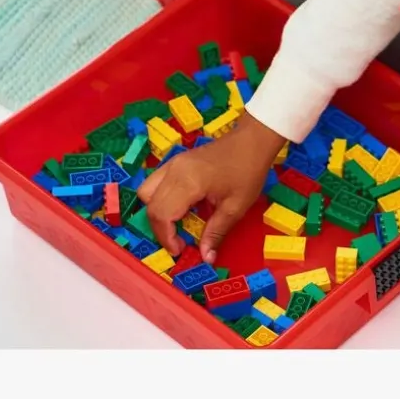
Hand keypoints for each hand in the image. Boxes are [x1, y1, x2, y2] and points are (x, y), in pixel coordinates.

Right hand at [137, 111, 284, 264]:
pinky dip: (161, 200)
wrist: (252, 140)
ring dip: (157, 213)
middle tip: (180, 242)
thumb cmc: (247, 171)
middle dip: (161, 229)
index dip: (166, 238)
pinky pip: (156, 183)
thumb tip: (206, 258)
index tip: (181, 250)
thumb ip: (216, 233)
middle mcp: (173, 171)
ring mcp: (172, 164)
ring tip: (178, 225)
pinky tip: (181, 208)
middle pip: (150, 206)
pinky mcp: (175, 161)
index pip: (161, 215)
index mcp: (187, 182)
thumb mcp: (236, 207)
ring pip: (147, 192)